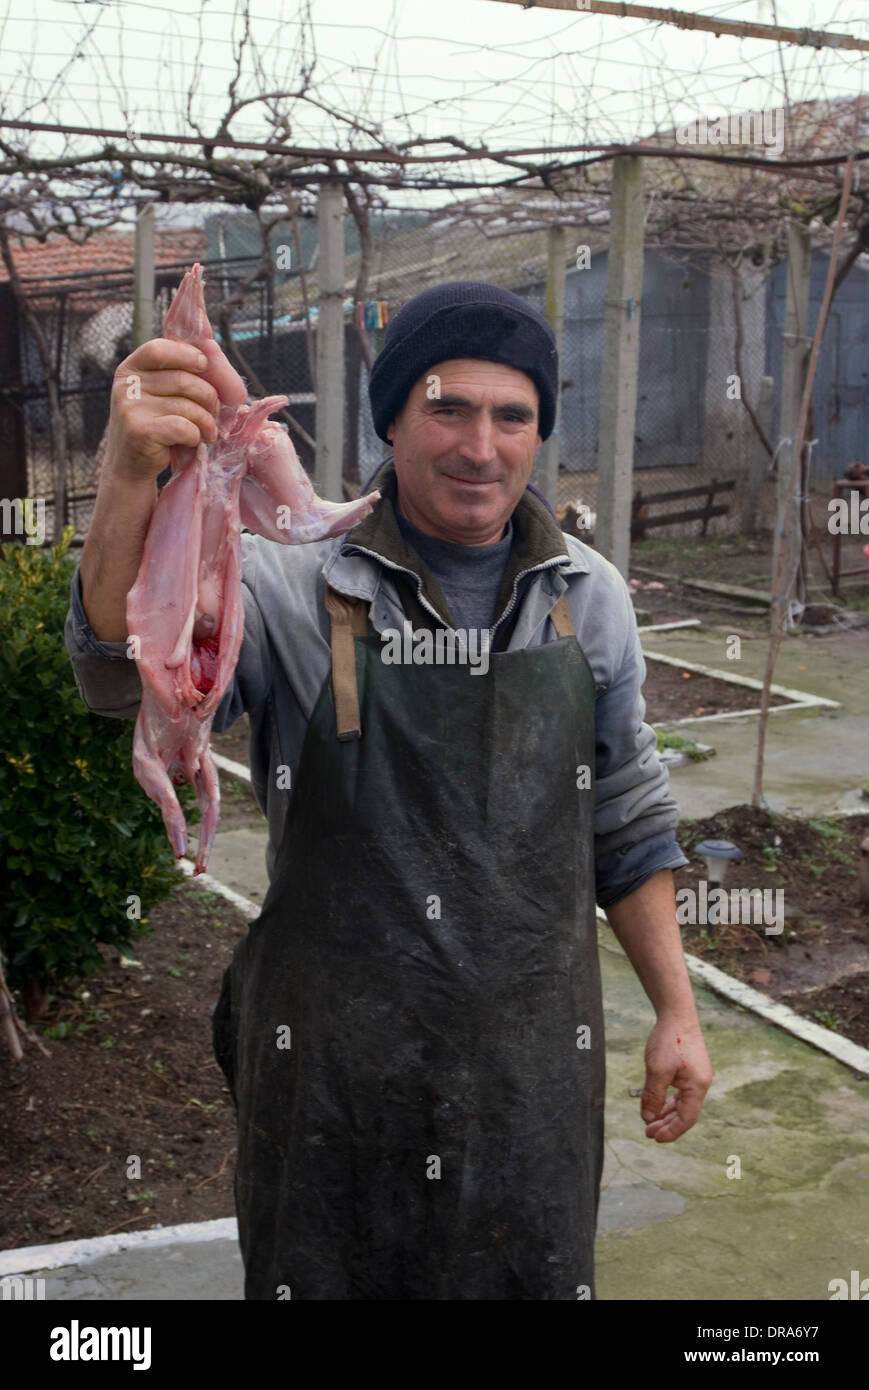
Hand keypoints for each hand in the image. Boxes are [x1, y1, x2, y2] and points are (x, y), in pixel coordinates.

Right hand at [104, 338, 220, 483]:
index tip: (203, 366)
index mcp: (131, 368)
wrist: (131, 466)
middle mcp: (125, 385)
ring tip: (208, 431)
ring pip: (186, 405)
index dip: (187, 355)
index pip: (159, 349)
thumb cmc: (157, 426)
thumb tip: (212, 345)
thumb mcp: (165, 393)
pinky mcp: (138, 431)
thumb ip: (185, 369)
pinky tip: (193, 441)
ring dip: (206, 421)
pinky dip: (195, 435)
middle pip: (181, 379)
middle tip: (214, 412)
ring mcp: (129, 408)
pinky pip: (182, 426)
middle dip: (208, 397)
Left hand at [640, 1013, 711, 1142]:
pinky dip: (669, 1101)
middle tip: (648, 1132)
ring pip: (683, 1103)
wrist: (677, 1013)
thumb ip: (653, 1097)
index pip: (686, 1119)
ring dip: (667, 1114)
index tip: (654, 1138)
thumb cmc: (669, 1040)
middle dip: (667, 1125)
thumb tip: (648, 1118)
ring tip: (651, 1122)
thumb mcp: (656, 1071)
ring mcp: (696, 1076)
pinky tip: (658, 1105)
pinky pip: (681, 1092)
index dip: (671, 1132)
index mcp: (697, 1086)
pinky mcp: (690, 1069)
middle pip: (685, 1113)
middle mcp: (700, 1083)